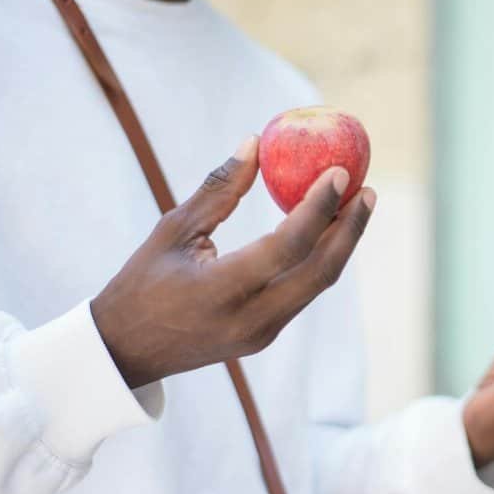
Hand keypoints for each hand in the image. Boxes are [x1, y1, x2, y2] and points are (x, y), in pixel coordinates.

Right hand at [91, 136, 376, 387]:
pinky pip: (303, 292)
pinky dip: (319, 259)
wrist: (128, 351)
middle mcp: (251, 318)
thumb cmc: (142, 282)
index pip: (287, 246)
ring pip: (317, 284)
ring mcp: (263, 333)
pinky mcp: (267, 336)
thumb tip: (255, 142)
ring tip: (356, 205)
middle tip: (366, 190)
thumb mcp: (172, 230)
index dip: (319, 208)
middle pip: (320, 272)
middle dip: (350, 229)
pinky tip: (328, 230)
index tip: (341, 172)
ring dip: (340, 244)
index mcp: (222, 291)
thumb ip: (219, 190)